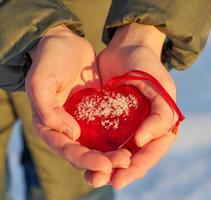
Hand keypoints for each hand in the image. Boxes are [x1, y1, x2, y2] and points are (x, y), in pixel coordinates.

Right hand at [25, 25, 130, 175]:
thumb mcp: (41, 81)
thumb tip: (71, 135)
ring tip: (129, 157)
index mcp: (49, 126)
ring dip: (112, 154)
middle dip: (104, 161)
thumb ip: (48, 109)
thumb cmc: (49, 59)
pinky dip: (117, 137)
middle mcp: (65, 128)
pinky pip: (107, 128)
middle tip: (124, 161)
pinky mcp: (96, 112)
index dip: (86, 160)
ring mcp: (82, 121)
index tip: (105, 164)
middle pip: (84, 153)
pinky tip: (133, 141)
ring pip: (97, 145)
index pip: (67, 150)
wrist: (65, 43)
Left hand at [85, 23, 177, 188]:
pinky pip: (103, 140)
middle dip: (119, 172)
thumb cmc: (147, 66)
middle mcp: (145, 130)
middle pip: (134, 159)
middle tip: (102, 181)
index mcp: (161, 126)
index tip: (120, 177)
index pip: (152, 153)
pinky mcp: (110, 121)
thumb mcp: (160, 87)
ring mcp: (127, 127)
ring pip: (117, 154)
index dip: (137, 167)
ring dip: (105, 167)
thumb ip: (160, 114)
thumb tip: (142, 141)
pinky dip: (95, 152)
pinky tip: (84, 160)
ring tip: (90, 178)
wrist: (126, 48)